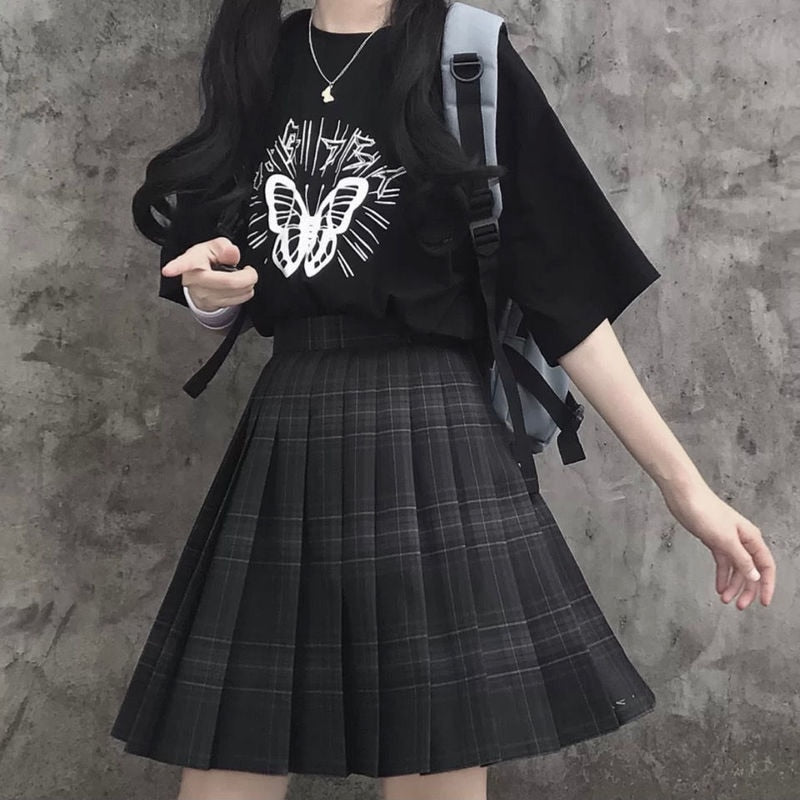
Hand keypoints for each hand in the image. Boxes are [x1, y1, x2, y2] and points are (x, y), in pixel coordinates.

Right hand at [161, 237, 257, 311]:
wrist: (201, 280)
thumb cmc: (206, 261)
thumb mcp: (213, 246)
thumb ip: (223, 246)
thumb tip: (231, 252)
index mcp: (192, 261)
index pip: (184, 263)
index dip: (176, 266)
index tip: (168, 270)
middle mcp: (194, 281)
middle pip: (228, 282)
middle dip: (247, 276)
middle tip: (248, 270)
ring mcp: (203, 296)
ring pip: (236, 293)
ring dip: (247, 285)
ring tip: (241, 277)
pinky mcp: (212, 306)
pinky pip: (238, 301)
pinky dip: (244, 293)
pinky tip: (237, 287)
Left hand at [661, 481, 775, 609]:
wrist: (684, 496)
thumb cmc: (705, 511)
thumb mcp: (725, 539)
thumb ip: (741, 559)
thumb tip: (755, 577)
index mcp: (751, 538)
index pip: (765, 566)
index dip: (767, 585)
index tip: (764, 603)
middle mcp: (742, 540)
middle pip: (751, 570)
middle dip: (747, 589)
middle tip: (739, 606)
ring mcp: (728, 541)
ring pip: (736, 568)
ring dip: (732, 585)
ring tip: (725, 600)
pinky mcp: (714, 540)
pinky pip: (722, 562)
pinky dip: (722, 575)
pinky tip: (719, 588)